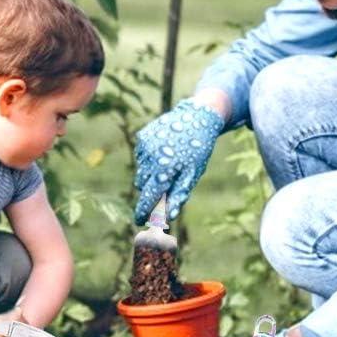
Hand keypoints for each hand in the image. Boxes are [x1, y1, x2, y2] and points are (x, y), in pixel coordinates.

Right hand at [134, 98, 224, 222]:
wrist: (197, 116)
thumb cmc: (198, 149)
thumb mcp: (193, 174)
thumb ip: (179, 194)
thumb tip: (168, 216)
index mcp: (164, 169)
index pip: (148, 197)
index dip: (143, 210)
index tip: (138, 220)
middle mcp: (150, 158)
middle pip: (143, 185)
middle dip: (151, 191)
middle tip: (165, 187)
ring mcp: (144, 146)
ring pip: (141, 172)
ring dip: (151, 175)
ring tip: (169, 165)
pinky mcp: (142, 137)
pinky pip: (141, 157)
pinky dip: (150, 160)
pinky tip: (164, 151)